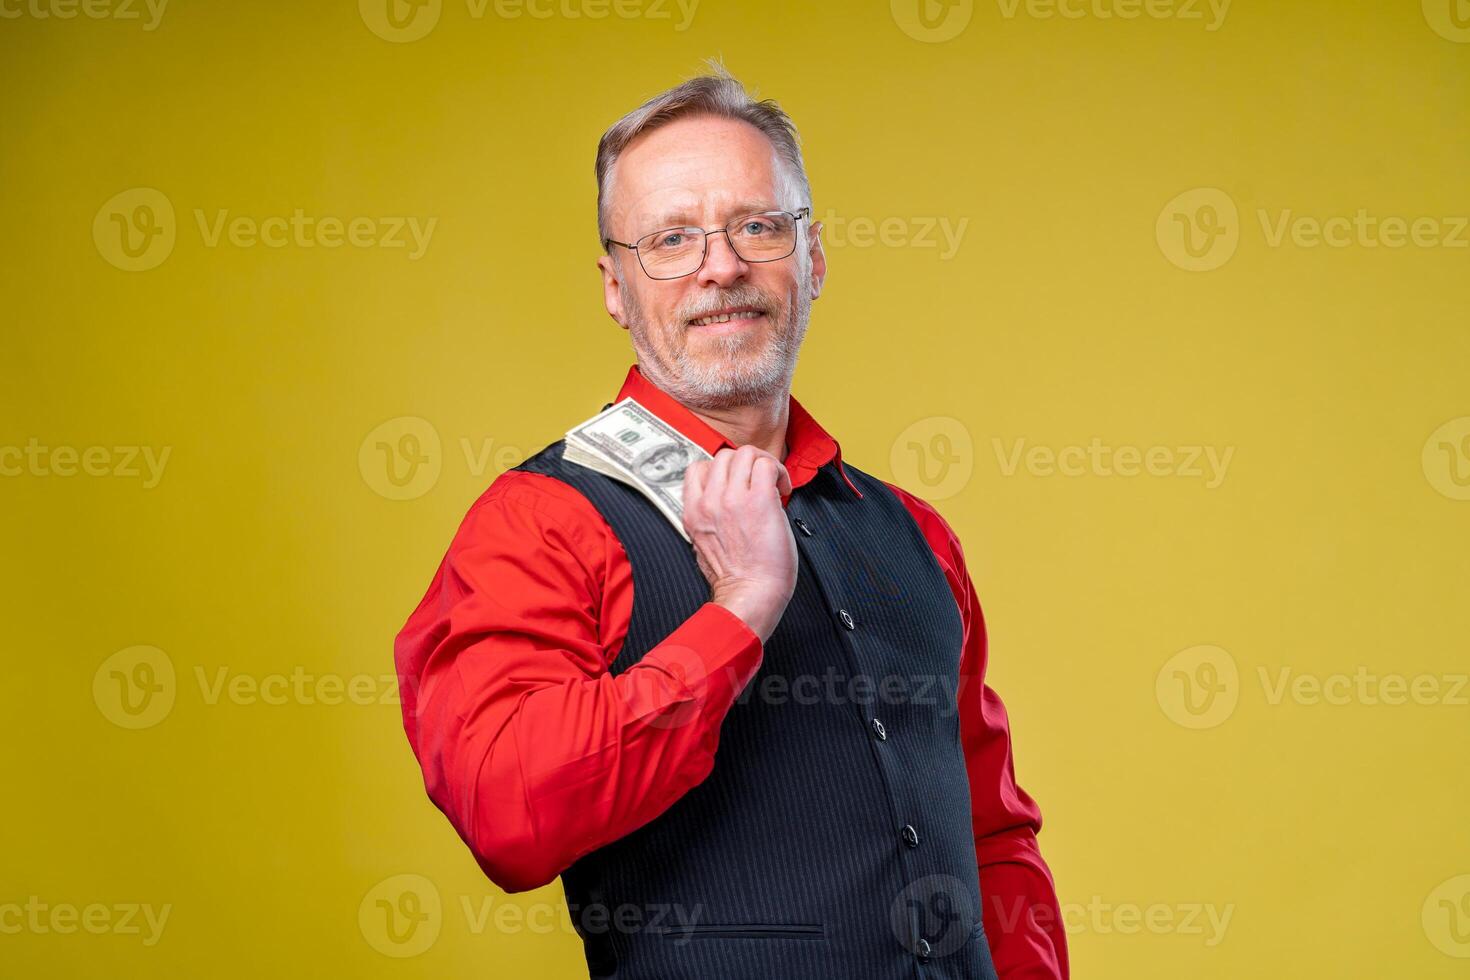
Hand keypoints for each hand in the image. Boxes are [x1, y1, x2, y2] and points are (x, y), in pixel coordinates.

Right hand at [681, 445, 797, 643]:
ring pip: (745, 453)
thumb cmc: (735, 579)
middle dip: (746, 464)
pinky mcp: (759, 500)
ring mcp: (733, 499)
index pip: (698, 469)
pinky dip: (779, 471)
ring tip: (774, 483)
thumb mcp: (703, 545)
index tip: (738, 482)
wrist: (751, 595)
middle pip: (724, 456)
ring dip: (764, 463)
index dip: (722, 471)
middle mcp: (710, 502)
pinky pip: (768, 465)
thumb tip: (725, 503)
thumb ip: (708, 519)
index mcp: (694, 512)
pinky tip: (783, 488)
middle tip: (761, 481)